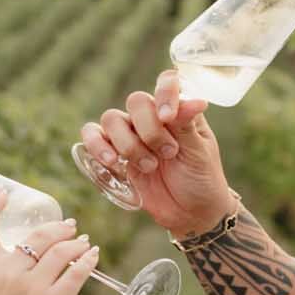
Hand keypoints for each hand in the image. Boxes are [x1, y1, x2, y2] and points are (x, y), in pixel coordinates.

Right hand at [0, 188, 99, 294]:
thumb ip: (4, 274)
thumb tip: (35, 257)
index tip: (3, 192)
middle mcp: (9, 273)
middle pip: (38, 236)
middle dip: (58, 228)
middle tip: (70, 226)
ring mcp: (32, 287)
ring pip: (62, 251)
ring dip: (76, 243)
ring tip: (83, 242)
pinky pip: (76, 273)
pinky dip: (87, 261)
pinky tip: (92, 256)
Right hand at [79, 67, 234, 237]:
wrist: (190, 213)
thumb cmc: (201, 178)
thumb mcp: (199, 151)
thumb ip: (188, 124)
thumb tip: (196, 99)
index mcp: (177, 110)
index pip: (166, 82)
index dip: (164, 93)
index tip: (169, 117)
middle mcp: (152, 117)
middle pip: (136, 101)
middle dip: (150, 130)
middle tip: (168, 153)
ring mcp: (131, 134)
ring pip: (111, 119)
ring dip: (128, 144)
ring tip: (148, 166)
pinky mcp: (114, 153)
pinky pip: (93, 138)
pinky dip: (97, 146)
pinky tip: (112, 161)